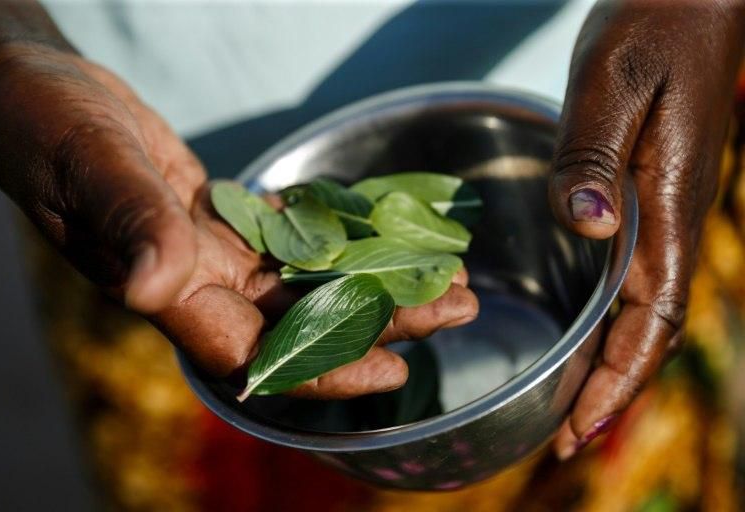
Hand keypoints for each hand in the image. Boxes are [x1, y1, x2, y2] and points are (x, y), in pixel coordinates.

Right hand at [0, 39, 477, 396]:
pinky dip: (335, 237)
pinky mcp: (214, 214)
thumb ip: (127, 222)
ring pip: (302, 279)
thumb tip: (156, 286)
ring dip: (371, 277)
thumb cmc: (44, 121)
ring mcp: (206, 247)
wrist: (33, 88)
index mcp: (161, 286)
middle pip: (298, 317)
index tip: (393, 370)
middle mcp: (192, 279)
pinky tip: (381, 234)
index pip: (250, 351)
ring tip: (442, 271)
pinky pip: (286, 236)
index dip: (321, 366)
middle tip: (457, 304)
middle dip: (379, 317)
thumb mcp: (88, 162)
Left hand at [548, 0, 744, 457]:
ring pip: (641, 308)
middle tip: (566, 442)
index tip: (583, 429)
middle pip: (647, 328)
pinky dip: (611, 317)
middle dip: (610, 389)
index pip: (651, 317)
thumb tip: (588, 230)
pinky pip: (634, 274)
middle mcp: (672, 220)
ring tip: (573, 406)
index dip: (619, 378)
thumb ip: (595, 159)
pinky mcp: (649, 193)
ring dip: (610, 361)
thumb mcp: (613, 84)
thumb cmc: (657, 25)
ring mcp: (664, 210)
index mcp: (668, 206)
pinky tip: (587, 330)